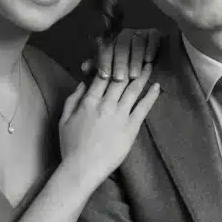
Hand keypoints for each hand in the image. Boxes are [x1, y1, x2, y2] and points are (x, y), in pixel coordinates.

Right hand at [58, 63, 159, 178]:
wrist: (82, 168)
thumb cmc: (70, 146)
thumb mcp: (64, 119)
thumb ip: (73, 99)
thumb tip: (83, 83)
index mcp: (89, 101)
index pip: (102, 75)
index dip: (110, 62)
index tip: (117, 54)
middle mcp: (105, 104)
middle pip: (120, 78)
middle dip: (129, 64)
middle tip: (138, 54)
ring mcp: (120, 115)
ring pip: (133, 89)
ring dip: (143, 76)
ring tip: (150, 65)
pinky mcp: (131, 127)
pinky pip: (143, 107)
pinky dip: (151, 96)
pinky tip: (157, 87)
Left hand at [81, 28, 162, 80]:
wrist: (150, 59)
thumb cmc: (126, 68)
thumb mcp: (111, 70)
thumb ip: (97, 68)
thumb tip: (84, 67)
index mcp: (112, 42)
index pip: (105, 49)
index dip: (104, 62)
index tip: (103, 76)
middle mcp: (125, 35)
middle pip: (121, 46)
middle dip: (119, 63)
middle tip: (119, 79)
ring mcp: (140, 33)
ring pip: (136, 42)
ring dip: (134, 59)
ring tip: (134, 75)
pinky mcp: (155, 33)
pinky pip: (152, 37)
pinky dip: (150, 47)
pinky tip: (149, 59)